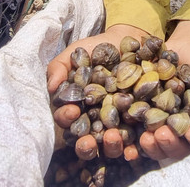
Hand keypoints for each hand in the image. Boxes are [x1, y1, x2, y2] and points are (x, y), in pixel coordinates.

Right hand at [47, 24, 148, 159]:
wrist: (129, 40)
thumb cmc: (97, 49)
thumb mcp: (75, 53)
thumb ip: (59, 67)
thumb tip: (52, 87)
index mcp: (76, 107)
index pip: (67, 120)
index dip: (66, 118)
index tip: (73, 110)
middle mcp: (94, 121)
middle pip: (86, 141)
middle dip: (85, 144)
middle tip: (88, 139)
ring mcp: (116, 125)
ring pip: (109, 146)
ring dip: (109, 146)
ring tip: (112, 137)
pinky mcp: (137, 124)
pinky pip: (135, 142)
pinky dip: (133, 148)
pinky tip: (133, 150)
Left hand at [138, 21, 189, 161]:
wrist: (183, 45)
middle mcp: (181, 128)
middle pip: (178, 147)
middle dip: (170, 144)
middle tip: (162, 135)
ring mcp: (161, 123)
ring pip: (157, 144)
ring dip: (152, 145)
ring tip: (146, 137)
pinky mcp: (142, 113)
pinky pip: (136, 129)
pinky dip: (130, 136)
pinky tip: (124, 132)